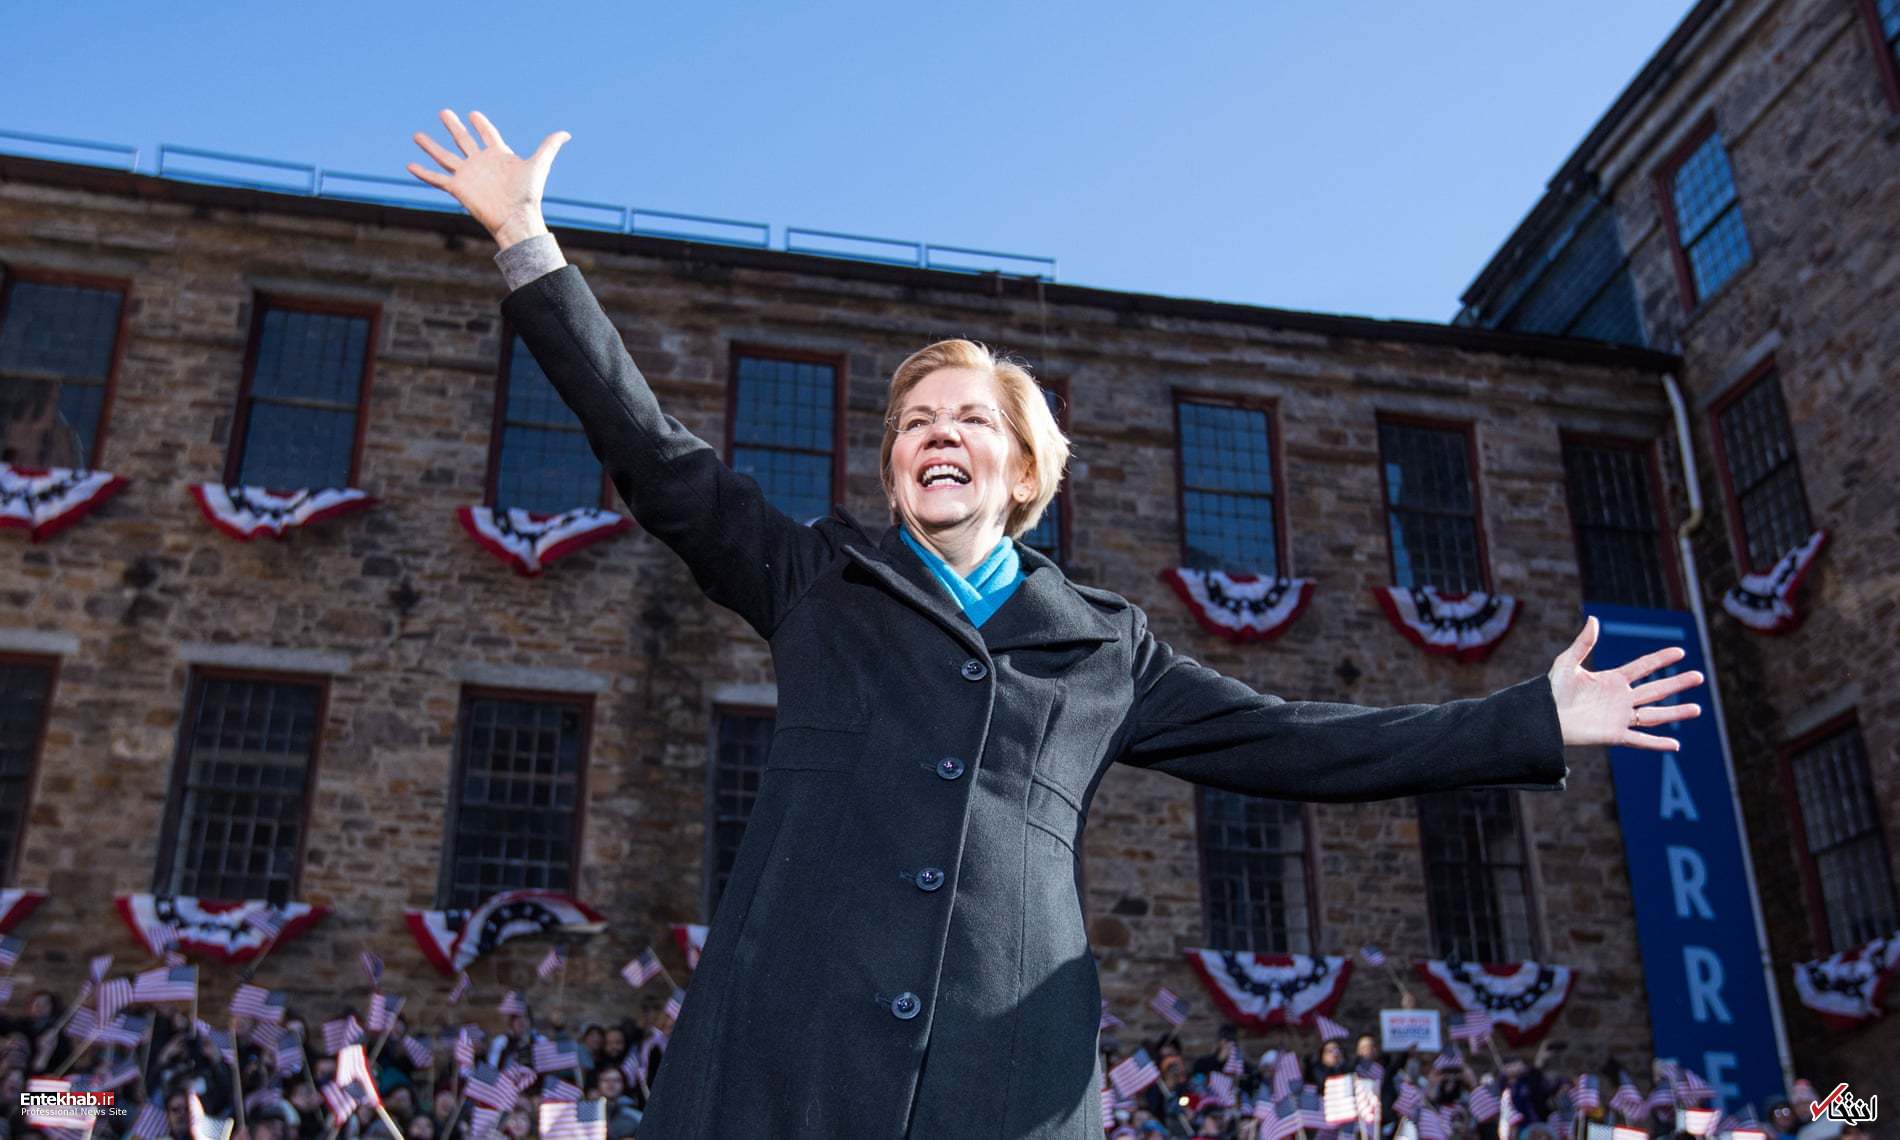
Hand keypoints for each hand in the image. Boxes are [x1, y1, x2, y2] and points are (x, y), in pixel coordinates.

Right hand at [406, 109, 569, 250]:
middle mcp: (481, 163)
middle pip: (463, 140)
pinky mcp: (458, 188)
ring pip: (445, 156)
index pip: (487, 135)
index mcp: (498, 155)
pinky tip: (409, 165)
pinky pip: (437, 178)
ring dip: (431, 146)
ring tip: (417, 134)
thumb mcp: (539, 164)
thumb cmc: (528, 193)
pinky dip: (423, 173)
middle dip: (453, 126)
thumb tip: (566, 133)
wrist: (516, 218)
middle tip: (443, 112)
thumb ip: (549, 146)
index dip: (481, 124)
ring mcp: (468, 175)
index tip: (473, 114)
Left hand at [1547, 616, 1703, 749]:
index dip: (1660, 659)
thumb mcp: (1567, 663)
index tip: (1680, 652)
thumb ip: (1583, 643)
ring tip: (1697, 709)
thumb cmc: (1552, 690)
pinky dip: (1657, 744)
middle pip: (1655, 690)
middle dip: (1677, 684)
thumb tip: (1594, 619)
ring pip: (1654, 715)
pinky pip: (1640, 740)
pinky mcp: (1614, 735)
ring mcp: (1619, 717)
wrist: (1543, 716)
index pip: (1643, 667)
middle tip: (1699, 676)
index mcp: (1612, 679)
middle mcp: (1621, 698)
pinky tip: (1675, 745)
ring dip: (1676, 713)